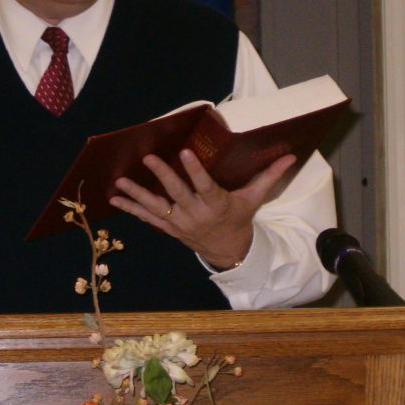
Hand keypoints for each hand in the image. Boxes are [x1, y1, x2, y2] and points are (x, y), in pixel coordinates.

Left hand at [109, 149, 296, 270]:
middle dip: (162, 176)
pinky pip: (147, 218)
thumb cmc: (239, 218)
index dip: (195, 171)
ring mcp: (179, 222)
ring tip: (120, 181)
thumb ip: (268, 176)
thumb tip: (290, 155)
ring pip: (156, 207)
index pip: (205, 186)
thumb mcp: (253, 198)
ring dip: (136, 194)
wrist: (228, 251)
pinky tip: (114, 199)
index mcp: (217, 204)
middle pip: (177, 193)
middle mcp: (196, 214)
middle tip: (148, 158)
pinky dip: (131, 209)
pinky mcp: (169, 228)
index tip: (185, 154)